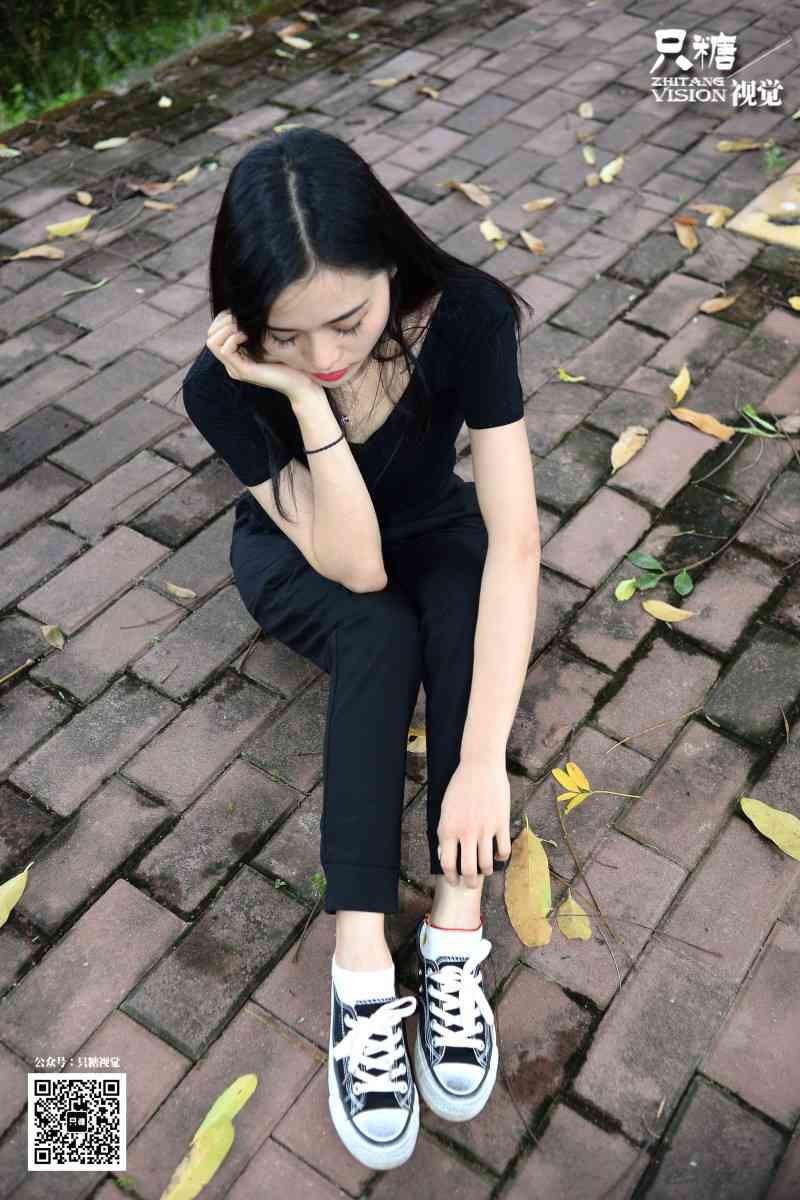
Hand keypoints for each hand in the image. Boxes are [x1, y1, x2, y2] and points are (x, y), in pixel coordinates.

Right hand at [206, 310, 326, 406]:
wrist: (301, 382)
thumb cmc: (288, 360)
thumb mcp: (267, 340)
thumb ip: (254, 329)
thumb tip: (244, 309)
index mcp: (235, 357)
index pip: (214, 332)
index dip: (223, 318)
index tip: (240, 314)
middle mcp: (232, 364)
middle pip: (210, 336)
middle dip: (223, 321)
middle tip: (241, 319)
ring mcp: (235, 369)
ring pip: (212, 342)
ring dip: (227, 328)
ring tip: (244, 327)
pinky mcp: (243, 371)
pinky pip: (225, 350)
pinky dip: (233, 337)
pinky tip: (247, 334)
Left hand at [436, 760, 511, 887]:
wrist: (479, 766)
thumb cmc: (459, 787)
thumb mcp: (445, 809)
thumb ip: (444, 833)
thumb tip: (445, 856)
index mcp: (448, 829)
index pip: (448, 864)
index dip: (451, 878)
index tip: (455, 882)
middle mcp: (465, 832)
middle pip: (468, 870)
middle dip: (470, 883)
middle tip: (472, 884)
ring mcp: (484, 829)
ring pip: (487, 864)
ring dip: (486, 872)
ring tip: (485, 870)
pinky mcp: (500, 823)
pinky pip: (503, 850)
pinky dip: (501, 857)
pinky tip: (497, 854)